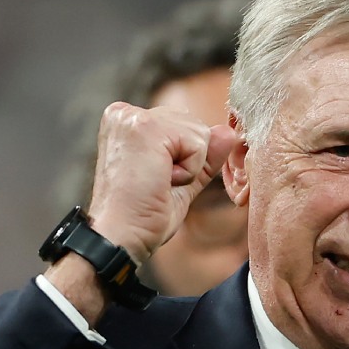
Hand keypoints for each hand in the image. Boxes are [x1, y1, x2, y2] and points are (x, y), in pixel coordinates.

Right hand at [47, 103, 236, 323]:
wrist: (120, 237)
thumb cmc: (143, 216)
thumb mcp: (182, 181)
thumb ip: (205, 156)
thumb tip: (228, 132)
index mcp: (128, 121)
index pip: (184, 126)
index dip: (184, 160)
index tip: (155, 180)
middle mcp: (127, 112)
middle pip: (195, 125)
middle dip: (188, 161)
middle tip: (157, 184)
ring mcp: (135, 117)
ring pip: (199, 133)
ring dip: (188, 167)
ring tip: (157, 182)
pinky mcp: (147, 127)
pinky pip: (198, 144)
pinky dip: (189, 171)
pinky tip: (160, 181)